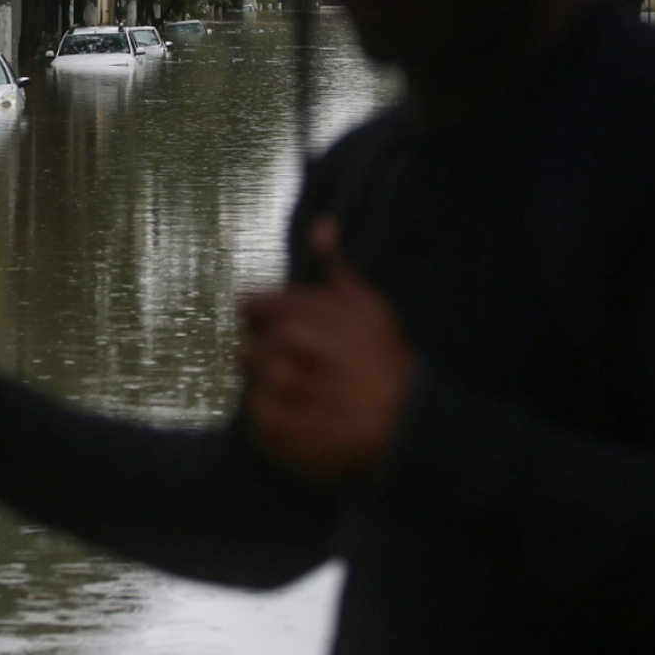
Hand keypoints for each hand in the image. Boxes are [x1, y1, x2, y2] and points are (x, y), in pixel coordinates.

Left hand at [239, 215, 413, 482]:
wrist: (409, 425)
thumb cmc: (386, 360)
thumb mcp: (367, 305)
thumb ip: (335, 266)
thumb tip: (322, 223)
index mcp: (304, 317)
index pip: (248, 307)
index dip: (266, 320)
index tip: (289, 335)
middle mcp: (289, 353)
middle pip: (246, 348)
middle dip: (268, 358)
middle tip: (304, 373)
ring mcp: (282, 393)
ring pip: (250, 383)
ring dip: (271, 390)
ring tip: (307, 397)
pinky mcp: (278, 431)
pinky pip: (255, 420)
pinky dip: (272, 422)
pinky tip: (303, 419)